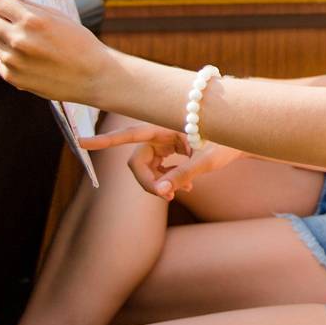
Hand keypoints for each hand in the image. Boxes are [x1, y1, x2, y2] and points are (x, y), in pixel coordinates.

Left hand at [0, 0, 116, 103]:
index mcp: (32, 19)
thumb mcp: (57, 16)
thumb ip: (25, 2)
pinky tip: (30, 60)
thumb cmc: (79, 43)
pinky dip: (9, 58)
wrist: (93, 76)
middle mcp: (19, 39)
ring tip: (24, 43)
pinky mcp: (12, 77)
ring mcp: (14, 60)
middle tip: (3, 18)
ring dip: (0, 38)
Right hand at [80, 123, 245, 198]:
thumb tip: (160, 192)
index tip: (80, 142)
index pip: (130, 134)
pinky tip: (187, 187)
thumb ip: (183, 174)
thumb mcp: (207, 159)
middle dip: (147, 181)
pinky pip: (159, 169)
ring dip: (158, 183)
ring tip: (179, 192)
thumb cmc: (228, 142)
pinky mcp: (172, 150)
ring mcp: (165, 142)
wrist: (245, 136)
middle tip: (166, 197)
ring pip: (147, 168)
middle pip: (137, 162)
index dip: (105, 140)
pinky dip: (168, 180)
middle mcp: (161, 133)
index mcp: (165, 127)